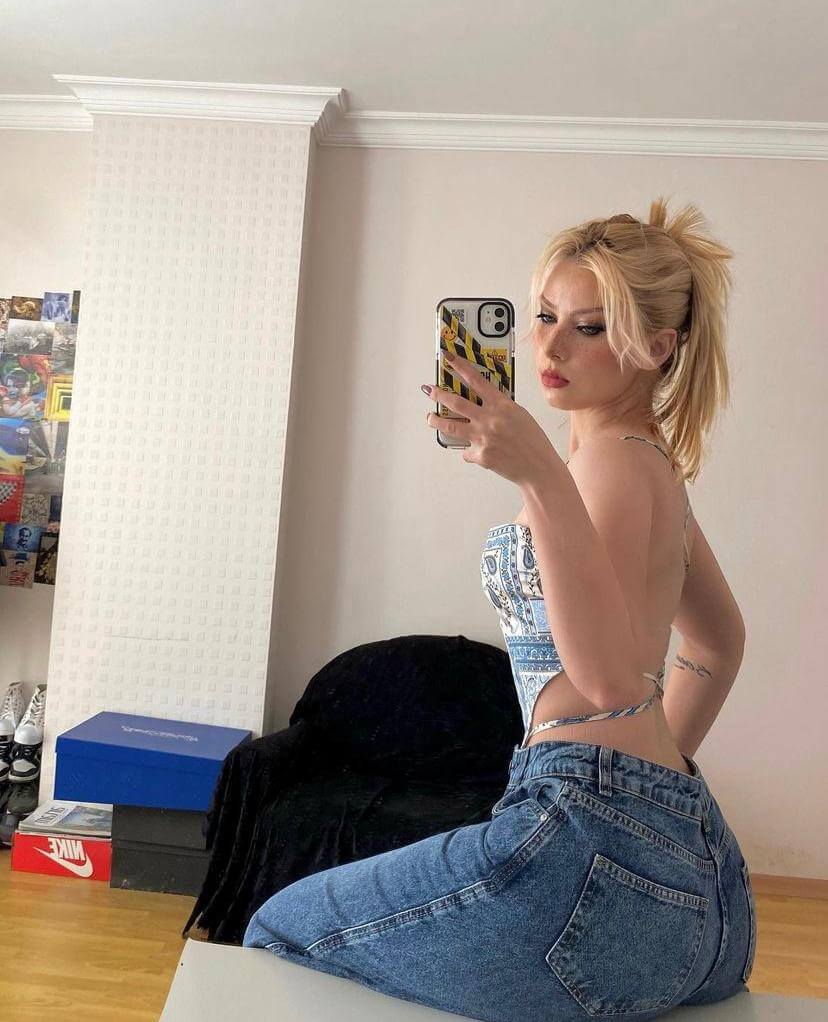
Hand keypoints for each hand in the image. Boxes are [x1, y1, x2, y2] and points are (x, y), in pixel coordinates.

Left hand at [422, 351, 558, 485]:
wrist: (538, 467)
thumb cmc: (533, 441)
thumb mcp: (519, 415)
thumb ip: (500, 408)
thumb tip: (482, 404)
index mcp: (502, 405)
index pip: (476, 380)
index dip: (460, 366)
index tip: (448, 357)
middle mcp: (489, 419)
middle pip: (456, 402)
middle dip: (439, 394)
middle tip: (429, 390)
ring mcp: (482, 437)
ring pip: (450, 426)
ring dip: (436, 421)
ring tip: (430, 417)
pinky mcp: (480, 455)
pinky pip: (466, 451)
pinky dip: (469, 451)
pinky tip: (475, 452)